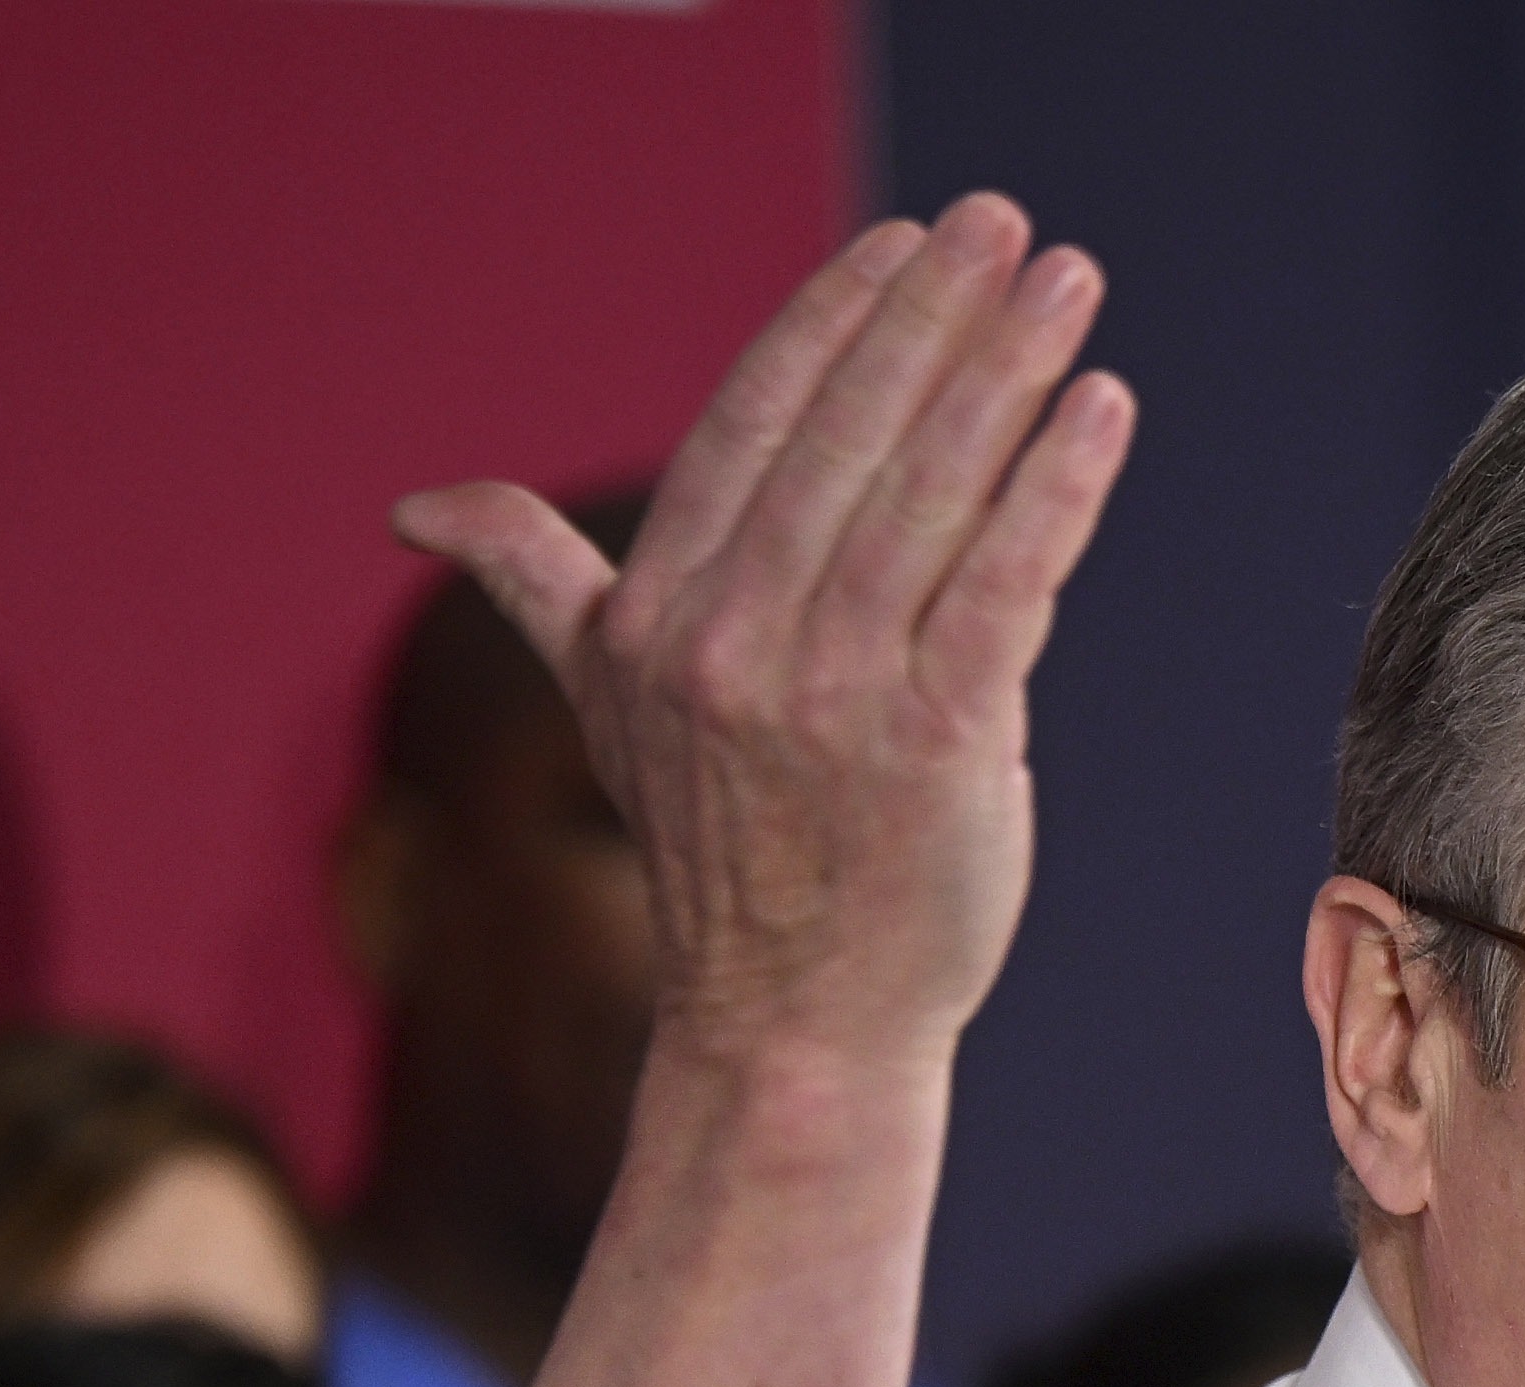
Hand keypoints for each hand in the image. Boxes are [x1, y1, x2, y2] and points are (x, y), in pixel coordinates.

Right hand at [396, 197, 1132, 1080]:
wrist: (794, 1026)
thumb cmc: (727, 859)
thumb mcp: (607, 707)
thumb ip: (541, 587)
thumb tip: (422, 510)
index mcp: (656, 619)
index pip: (752, 427)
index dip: (828, 325)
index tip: (899, 246)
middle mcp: (731, 645)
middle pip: (846, 439)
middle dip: (931, 316)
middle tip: (1003, 222)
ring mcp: (832, 699)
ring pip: (929, 496)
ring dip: (1006, 372)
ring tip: (1067, 281)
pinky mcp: (934, 750)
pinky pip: (1003, 586)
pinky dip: (1058, 490)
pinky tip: (1102, 409)